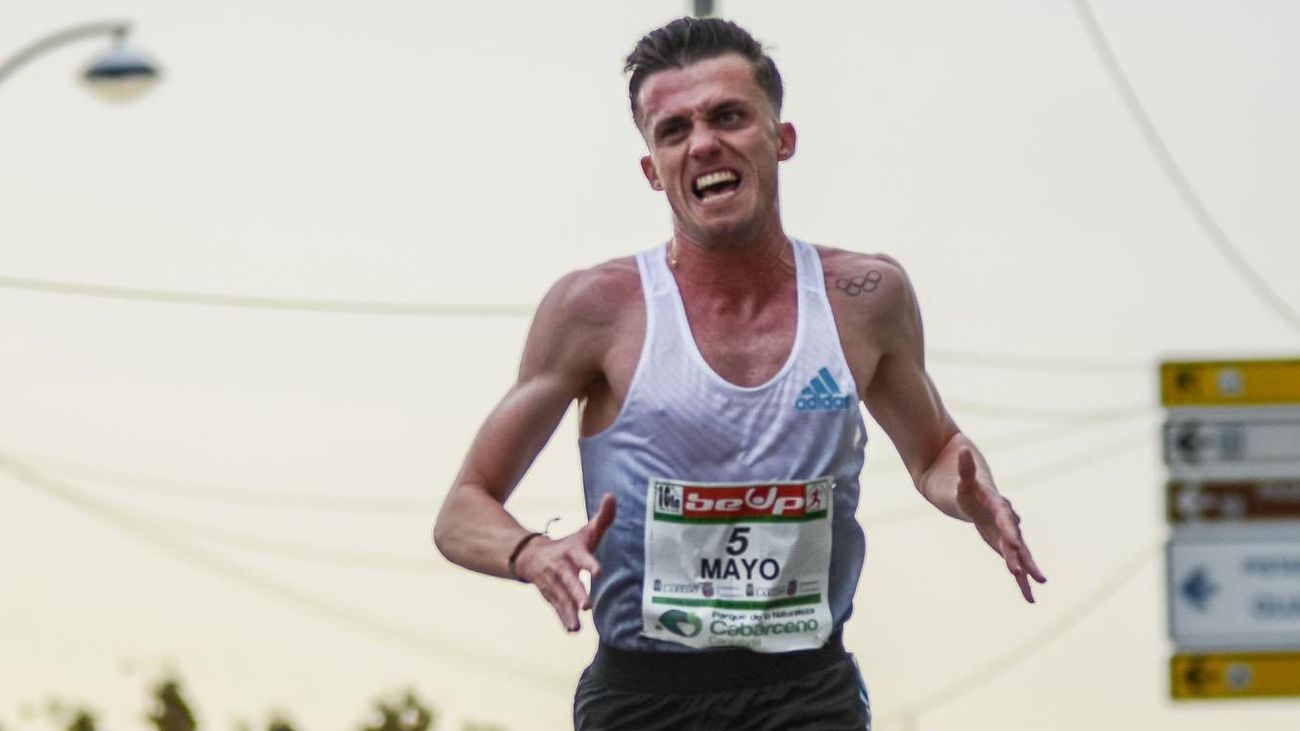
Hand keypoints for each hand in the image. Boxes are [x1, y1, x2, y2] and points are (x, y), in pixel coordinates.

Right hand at [514, 493, 616, 631]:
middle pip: (569, 581)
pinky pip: (555, 606)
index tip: (598, 573)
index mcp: (572, 551)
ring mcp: (552, 582)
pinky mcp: (548, 594)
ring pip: (560, 597)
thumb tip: (612, 496)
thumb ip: (603, 517)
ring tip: (577, 626)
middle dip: (577, 593)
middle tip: (587, 605)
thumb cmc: (569, 545)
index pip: (582, 556)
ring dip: (568, 611)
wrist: (529, 554)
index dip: (589, 564)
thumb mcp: (585, 531)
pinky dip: (562, 618)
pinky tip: (572, 630)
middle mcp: (560, 567)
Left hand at [955, 450, 1046, 602]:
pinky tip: (1029, 598)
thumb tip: (962, 450)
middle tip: (1032, 574)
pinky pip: (1015, 563)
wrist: (975, 492)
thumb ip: (965, 467)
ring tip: (1037, 586)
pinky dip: (1021, 579)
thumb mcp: (963, 479)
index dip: (1009, 529)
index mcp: (998, 505)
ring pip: (1020, 554)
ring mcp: (1008, 534)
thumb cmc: (967, 486)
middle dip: (1023, 556)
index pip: (1004, 518)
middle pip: (1017, 539)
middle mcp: (1007, 521)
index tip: (1014, 543)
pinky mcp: (1005, 544)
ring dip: (1027, 570)